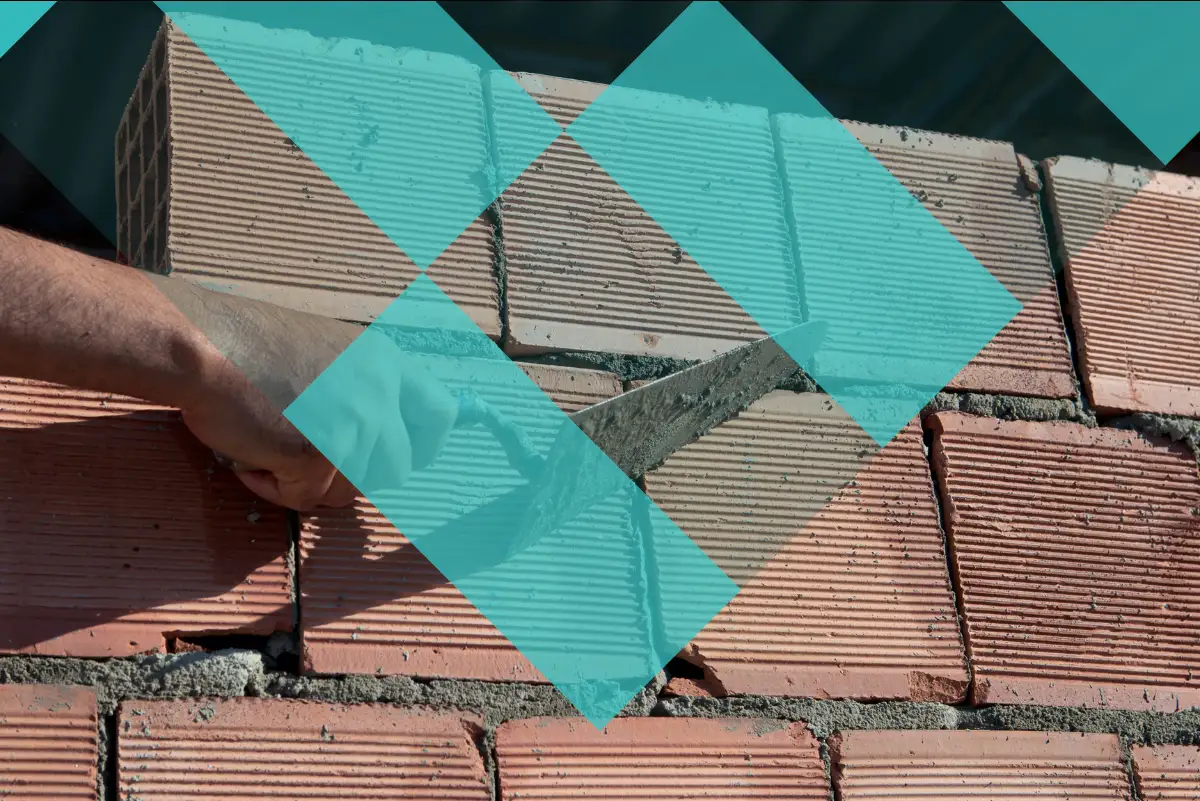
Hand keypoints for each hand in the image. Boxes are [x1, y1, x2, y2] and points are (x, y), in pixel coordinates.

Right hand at [178, 329, 458, 511]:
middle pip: (396, 468)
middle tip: (312, 462)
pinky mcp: (316, 454)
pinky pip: (305, 498)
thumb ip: (359, 388)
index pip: (441, 414)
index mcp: (385, 362)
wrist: (198, 342)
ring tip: (268, 450)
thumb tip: (374, 441)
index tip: (401, 456)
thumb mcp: (326, 352)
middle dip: (357, 476)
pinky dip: (273, 489)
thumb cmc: (246, 346)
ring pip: (351, 490)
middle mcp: (379, 392)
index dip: (423, 444)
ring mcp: (352, 425)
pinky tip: (248, 459)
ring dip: (310, 483)